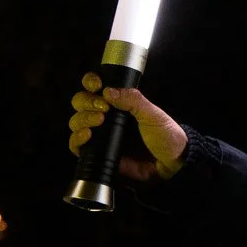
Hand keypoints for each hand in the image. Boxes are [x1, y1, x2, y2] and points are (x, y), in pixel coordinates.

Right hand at [66, 73, 188, 179]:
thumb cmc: (166, 136)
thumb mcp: (153, 114)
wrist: (170, 164)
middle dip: (86, 101)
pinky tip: (87, 135)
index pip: (97, 87)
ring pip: (77, 122)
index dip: (91, 82)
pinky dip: (76, 139)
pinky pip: (77, 145)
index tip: (96, 85)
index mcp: (120, 103)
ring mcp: (101, 134)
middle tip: (102, 108)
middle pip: (81, 102)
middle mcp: (107, 117)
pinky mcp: (98, 153)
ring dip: (82, 119)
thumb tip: (108, 91)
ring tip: (99, 121)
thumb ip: (133, 100)